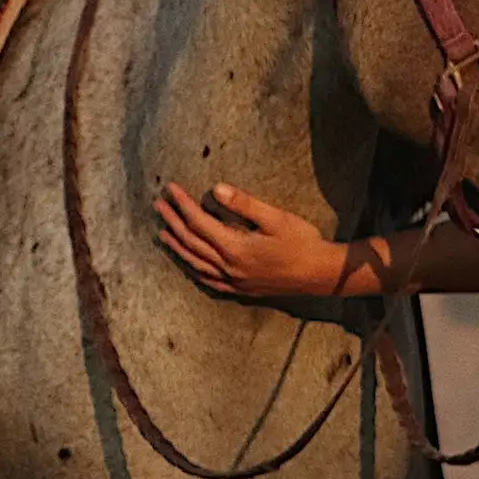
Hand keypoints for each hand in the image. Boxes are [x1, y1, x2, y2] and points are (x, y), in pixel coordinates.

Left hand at [155, 182, 345, 297]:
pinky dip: (193, 268)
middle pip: (192, 242)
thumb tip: (215, 189)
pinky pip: (208, 280)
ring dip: (177, 246)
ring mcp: (233, 281)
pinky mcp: (240, 289)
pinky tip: (187, 263)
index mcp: (235, 248)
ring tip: (163, 232)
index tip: (171, 189)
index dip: (183, 204)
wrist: (320, 275)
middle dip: (173, 221)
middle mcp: (229, 267)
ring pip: (195, 263)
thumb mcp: (275, 217)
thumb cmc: (302, 243)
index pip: (199, 223)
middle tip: (158, 205)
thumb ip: (244, 204)